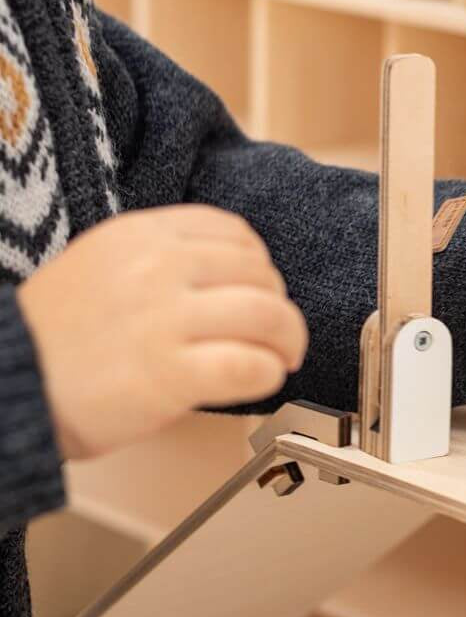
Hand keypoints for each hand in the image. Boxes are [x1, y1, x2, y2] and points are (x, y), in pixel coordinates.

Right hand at [17, 206, 307, 459]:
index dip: (259, 264)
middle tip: (276, 333)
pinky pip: (248, 365)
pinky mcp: (169, 373)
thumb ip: (159, 261)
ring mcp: (165, 319)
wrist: (6, 384)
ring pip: (266, 315)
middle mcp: (157, 268)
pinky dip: (267, 374)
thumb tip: (231, 276)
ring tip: (280, 358)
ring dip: (287, 340)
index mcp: (140, 236)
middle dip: (278, 306)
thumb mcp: (100, 265)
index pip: (233, 232)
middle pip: (259, 274)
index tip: (261, 288)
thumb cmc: (53, 339)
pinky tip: (260, 380)